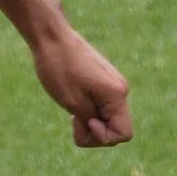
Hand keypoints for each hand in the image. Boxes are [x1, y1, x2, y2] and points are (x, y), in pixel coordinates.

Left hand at [29, 24, 132, 147]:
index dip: (103, 138)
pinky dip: (88, 110)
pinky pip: (102, 107)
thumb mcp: (73, 103)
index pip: (124, 134)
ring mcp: (113, 84)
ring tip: (71, 109)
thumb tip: (103, 130)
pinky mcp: (104, 81)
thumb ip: (92, 122)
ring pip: (107, 118)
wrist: (52, 37)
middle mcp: (120, 89)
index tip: (85, 121)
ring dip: (89, 122)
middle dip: (94, 132)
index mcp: (117, 95)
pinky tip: (74, 101)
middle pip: (116, 128)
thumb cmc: (59, 68)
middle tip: (73, 118)